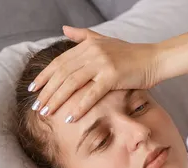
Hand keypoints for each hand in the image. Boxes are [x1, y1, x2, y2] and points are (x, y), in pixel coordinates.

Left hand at [30, 26, 160, 121]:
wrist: (155, 59)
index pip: (59, 62)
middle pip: (62, 74)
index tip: (32, 89)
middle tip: (36, 106)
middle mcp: (92, 52)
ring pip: (72, 83)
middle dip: (47, 91)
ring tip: (47, 113)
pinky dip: (78, 107)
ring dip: (57, 99)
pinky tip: (68, 118)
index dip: (44, 76)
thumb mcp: (104, 40)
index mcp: (87, 45)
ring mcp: (102, 63)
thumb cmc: (130, 54)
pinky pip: (91, 94)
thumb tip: (64, 28)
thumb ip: (82, 36)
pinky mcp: (112, 76)